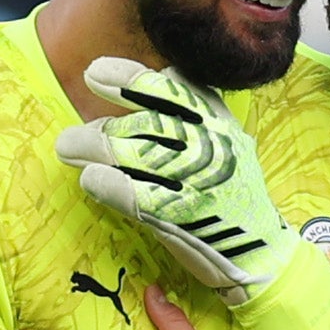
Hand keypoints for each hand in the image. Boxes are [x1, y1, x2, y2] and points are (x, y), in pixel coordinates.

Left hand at [58, 57, 299, 305]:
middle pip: (143, 123)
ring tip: (69, 150)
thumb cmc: (233, 198)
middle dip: (102, 130)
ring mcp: (194, 178)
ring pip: (131, 153)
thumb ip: (191, 110)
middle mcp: (208, 143)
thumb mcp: (226, 141)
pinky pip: (132, 192)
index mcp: (217, 121)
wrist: (260, 254)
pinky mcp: (180, 214)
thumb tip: (135, 87)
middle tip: (72, 139)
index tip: (95, 75)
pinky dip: (106, 184)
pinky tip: (90, 180)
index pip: (169, 87)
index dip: (128, 79)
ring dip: (92, 150)